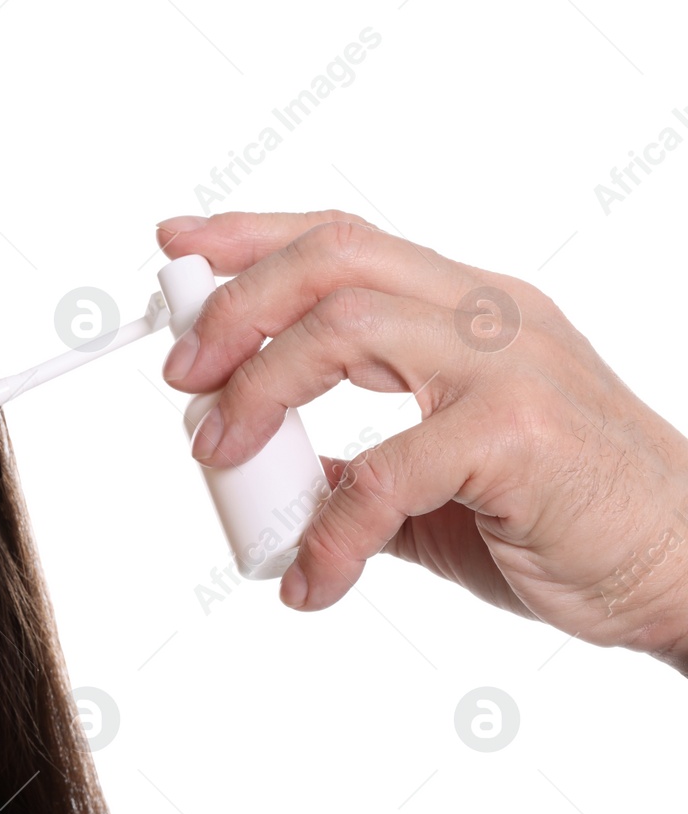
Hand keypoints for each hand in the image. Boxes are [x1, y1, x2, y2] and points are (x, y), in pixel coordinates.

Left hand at [155, 209, 687, 674]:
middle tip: (181, 376)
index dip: (248, 236)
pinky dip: (329, 531)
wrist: (685, 570)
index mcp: (468, 310)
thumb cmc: (568, 520)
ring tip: (216, 456)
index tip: (176, 247)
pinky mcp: (520, 437)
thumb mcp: (443, 483)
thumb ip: (364, 469)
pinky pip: (387, 471)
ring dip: (258, 392)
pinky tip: (311, 577)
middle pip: (332, 260)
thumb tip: (279, 479)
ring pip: (346, 328)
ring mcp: (510, 367)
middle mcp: (488, 316)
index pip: (342, 241)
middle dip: (234, 306)